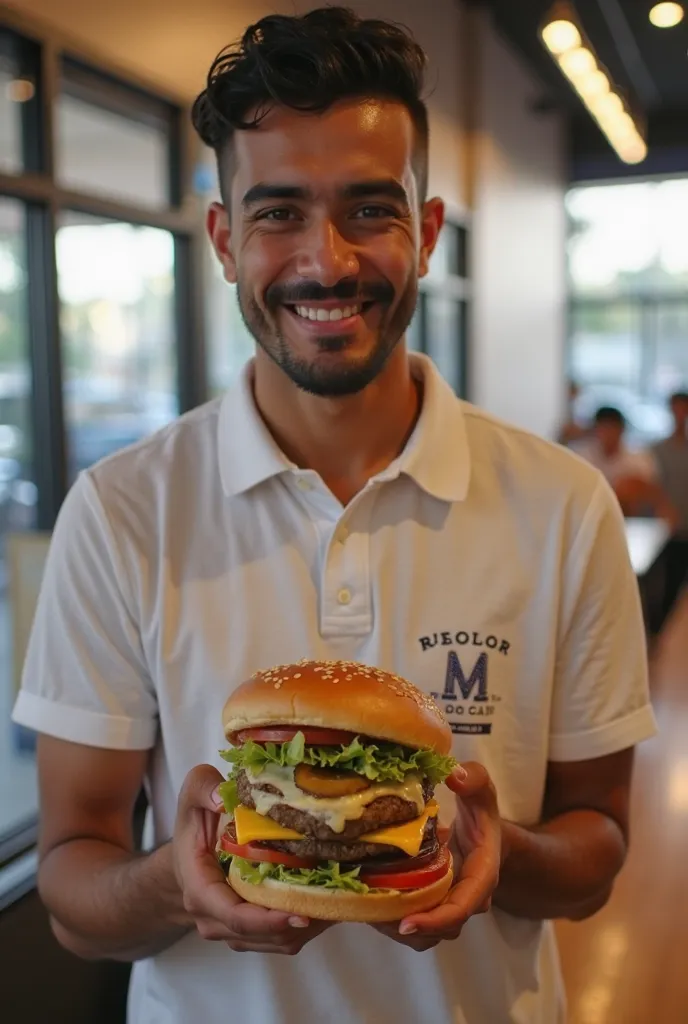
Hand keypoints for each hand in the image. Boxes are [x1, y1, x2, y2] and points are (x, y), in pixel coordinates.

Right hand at [173, 764, 331, 953]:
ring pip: (274, 943)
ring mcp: (230, 930)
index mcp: (200, 890)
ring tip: (338, 901)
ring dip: (306, 928)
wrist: (186, 855)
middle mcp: (213, 919)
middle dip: (298, 922)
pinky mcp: (248, 933)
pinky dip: (304, 928)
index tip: (301, 913)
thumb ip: (204, 789)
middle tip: (335, 901)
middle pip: (261, 935)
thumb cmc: (193, 824)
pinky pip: (279, 941)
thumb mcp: (193, 795)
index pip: (235, 917)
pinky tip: (327, 904)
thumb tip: (223, 799)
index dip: (269, 920)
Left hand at [372, 763, 502, 950]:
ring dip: (397, 928)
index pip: (463, 905)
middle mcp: (466, 897)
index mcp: (482, 874)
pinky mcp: (431, 903)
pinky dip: (392, 919)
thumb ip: (473, 779)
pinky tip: (366, 901)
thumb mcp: (482, 789)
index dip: (436, 918)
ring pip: (426, 934)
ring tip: (366, 911)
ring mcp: (447, 904)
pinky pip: (414, 922)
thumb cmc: (481, 812)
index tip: (406, 922)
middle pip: (441, 928)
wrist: (484, 835)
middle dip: (410, 927)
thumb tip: (454, 775)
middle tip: (374, 914)